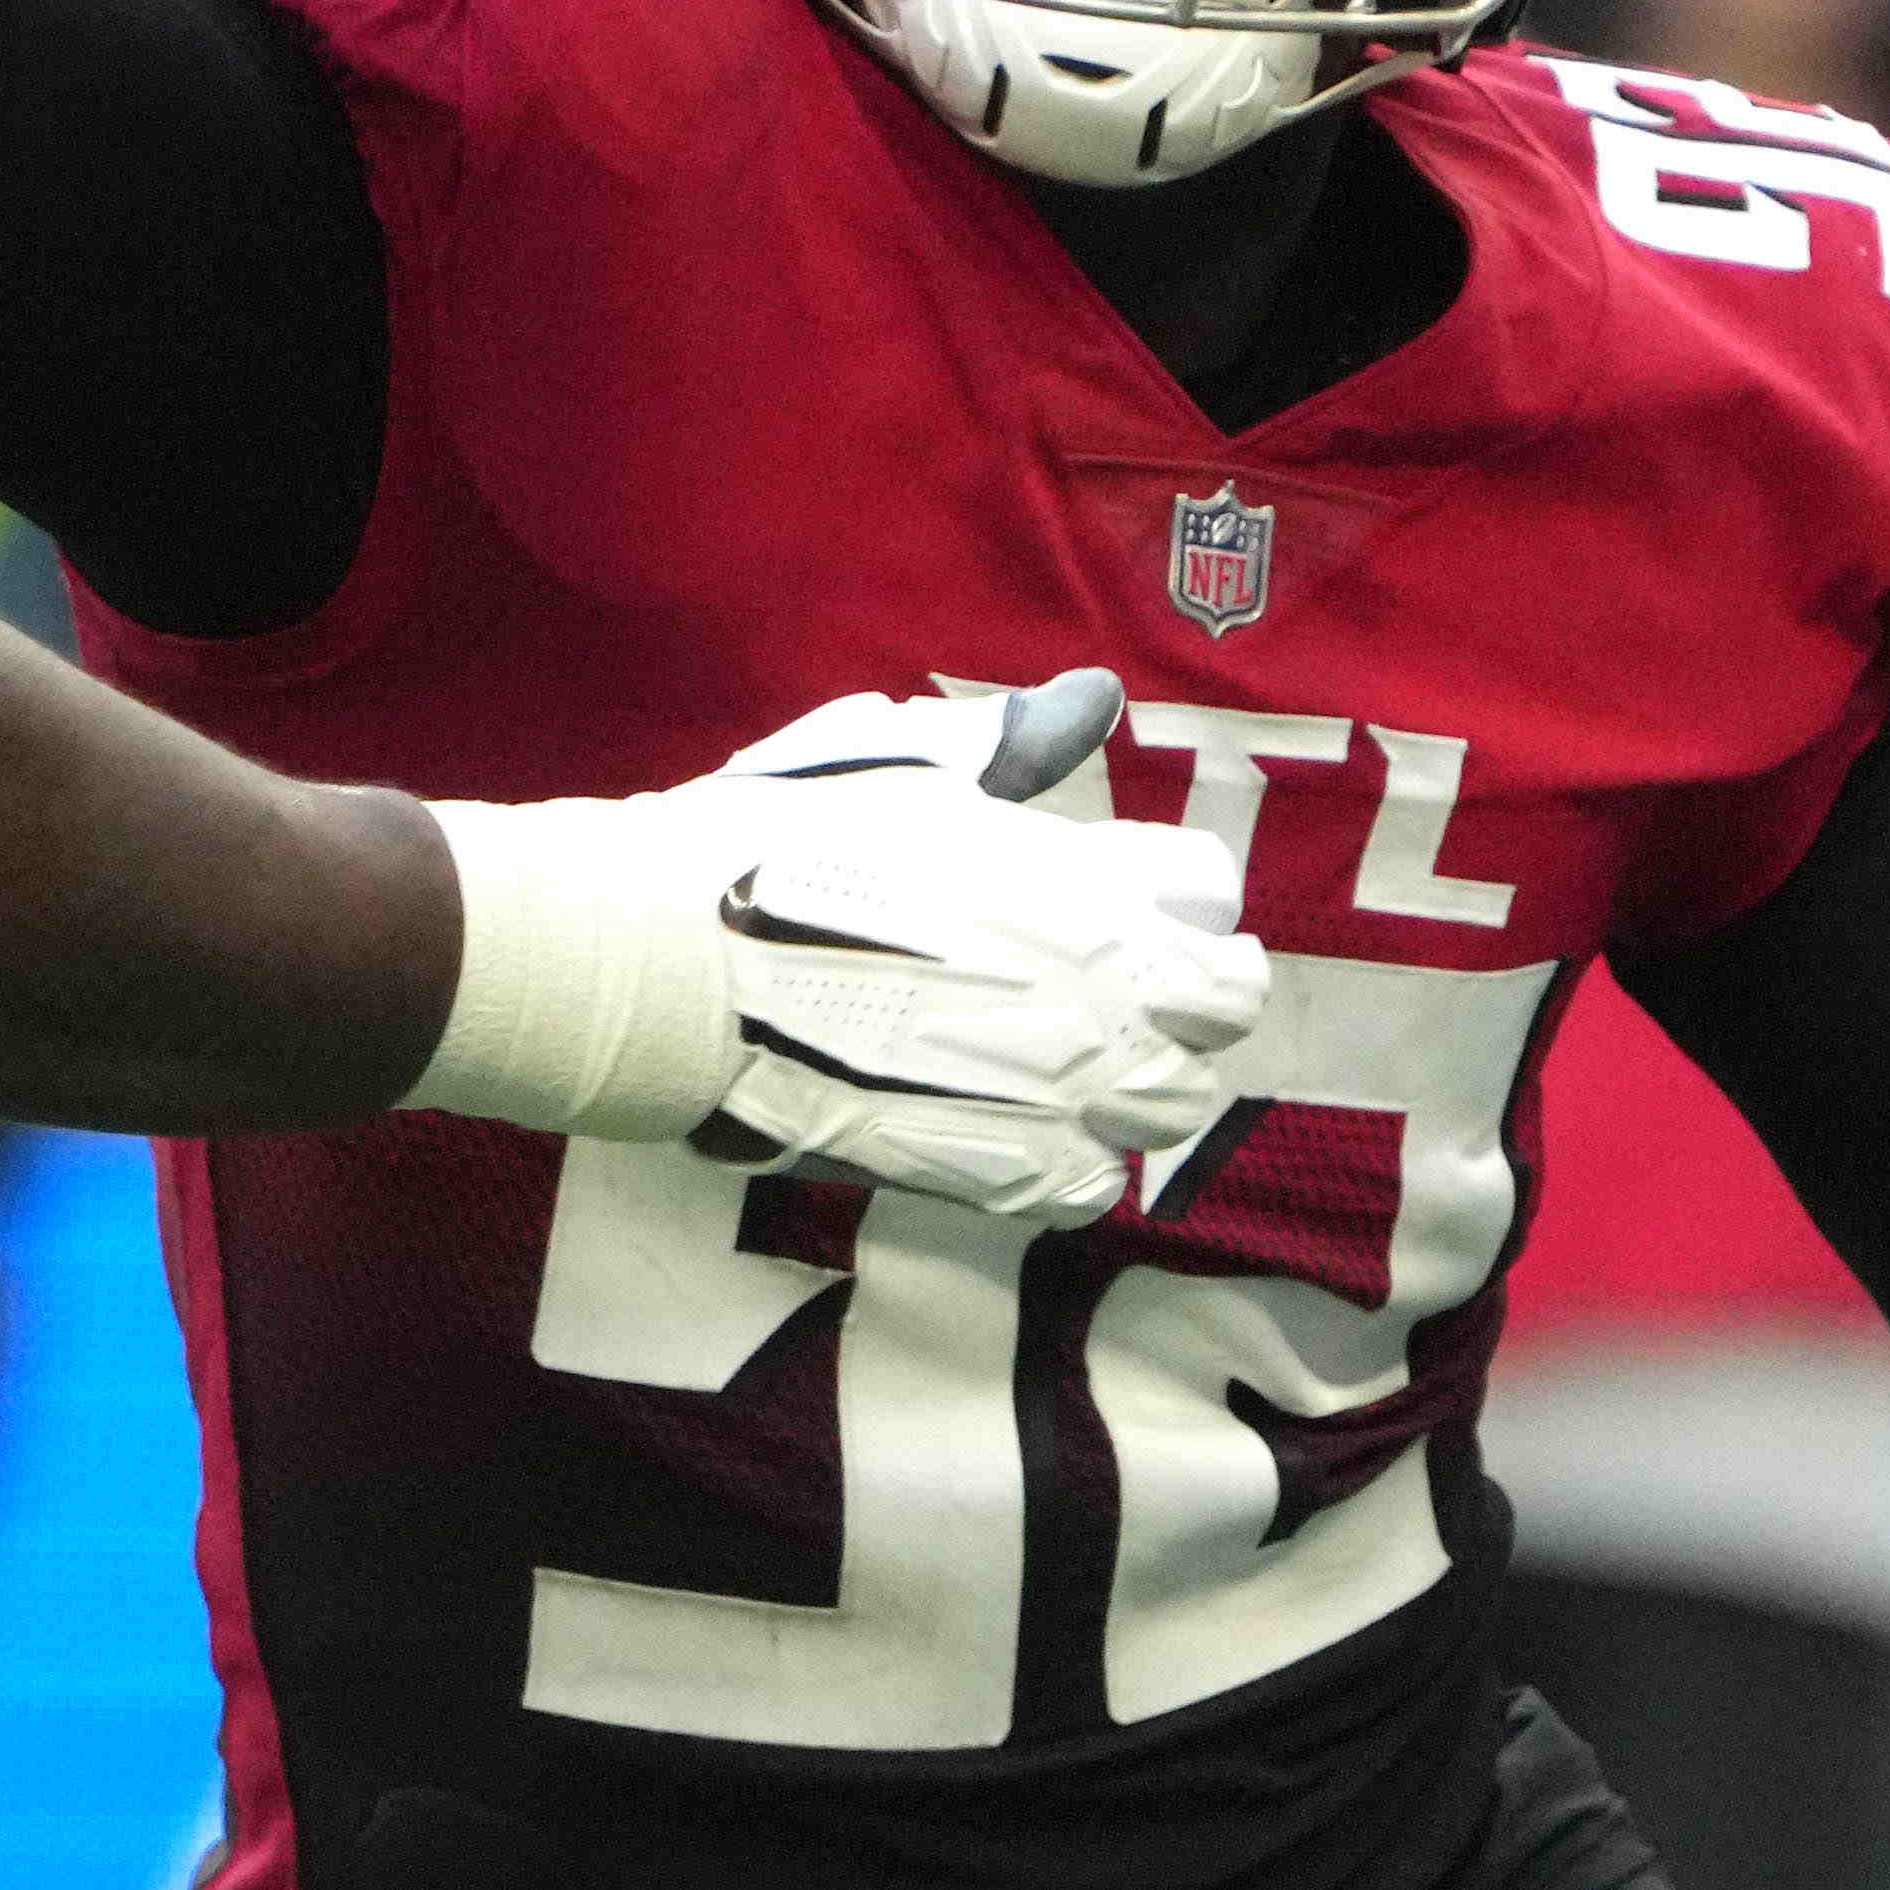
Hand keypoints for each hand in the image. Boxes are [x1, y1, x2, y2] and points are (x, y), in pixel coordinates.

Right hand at [417, 670, 1266, 1227]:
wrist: (667, 968)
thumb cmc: (771, 845)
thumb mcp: (893, 767)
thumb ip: (1008, 745)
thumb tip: (1093, 701)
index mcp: (1074, 881)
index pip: (1210, 896)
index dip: (1183, 901)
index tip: (1145, 906)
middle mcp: (1089, 991)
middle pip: (1221, 1010)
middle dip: (1190, 996)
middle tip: (1132, 989)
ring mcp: (1046, 1091)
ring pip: (1168, 1110)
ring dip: (1138, 1084)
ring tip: (1079, 1067)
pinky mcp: (988, 1171)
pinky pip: (1081, 1189)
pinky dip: (1068, 1166)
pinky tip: (1025, 1133)